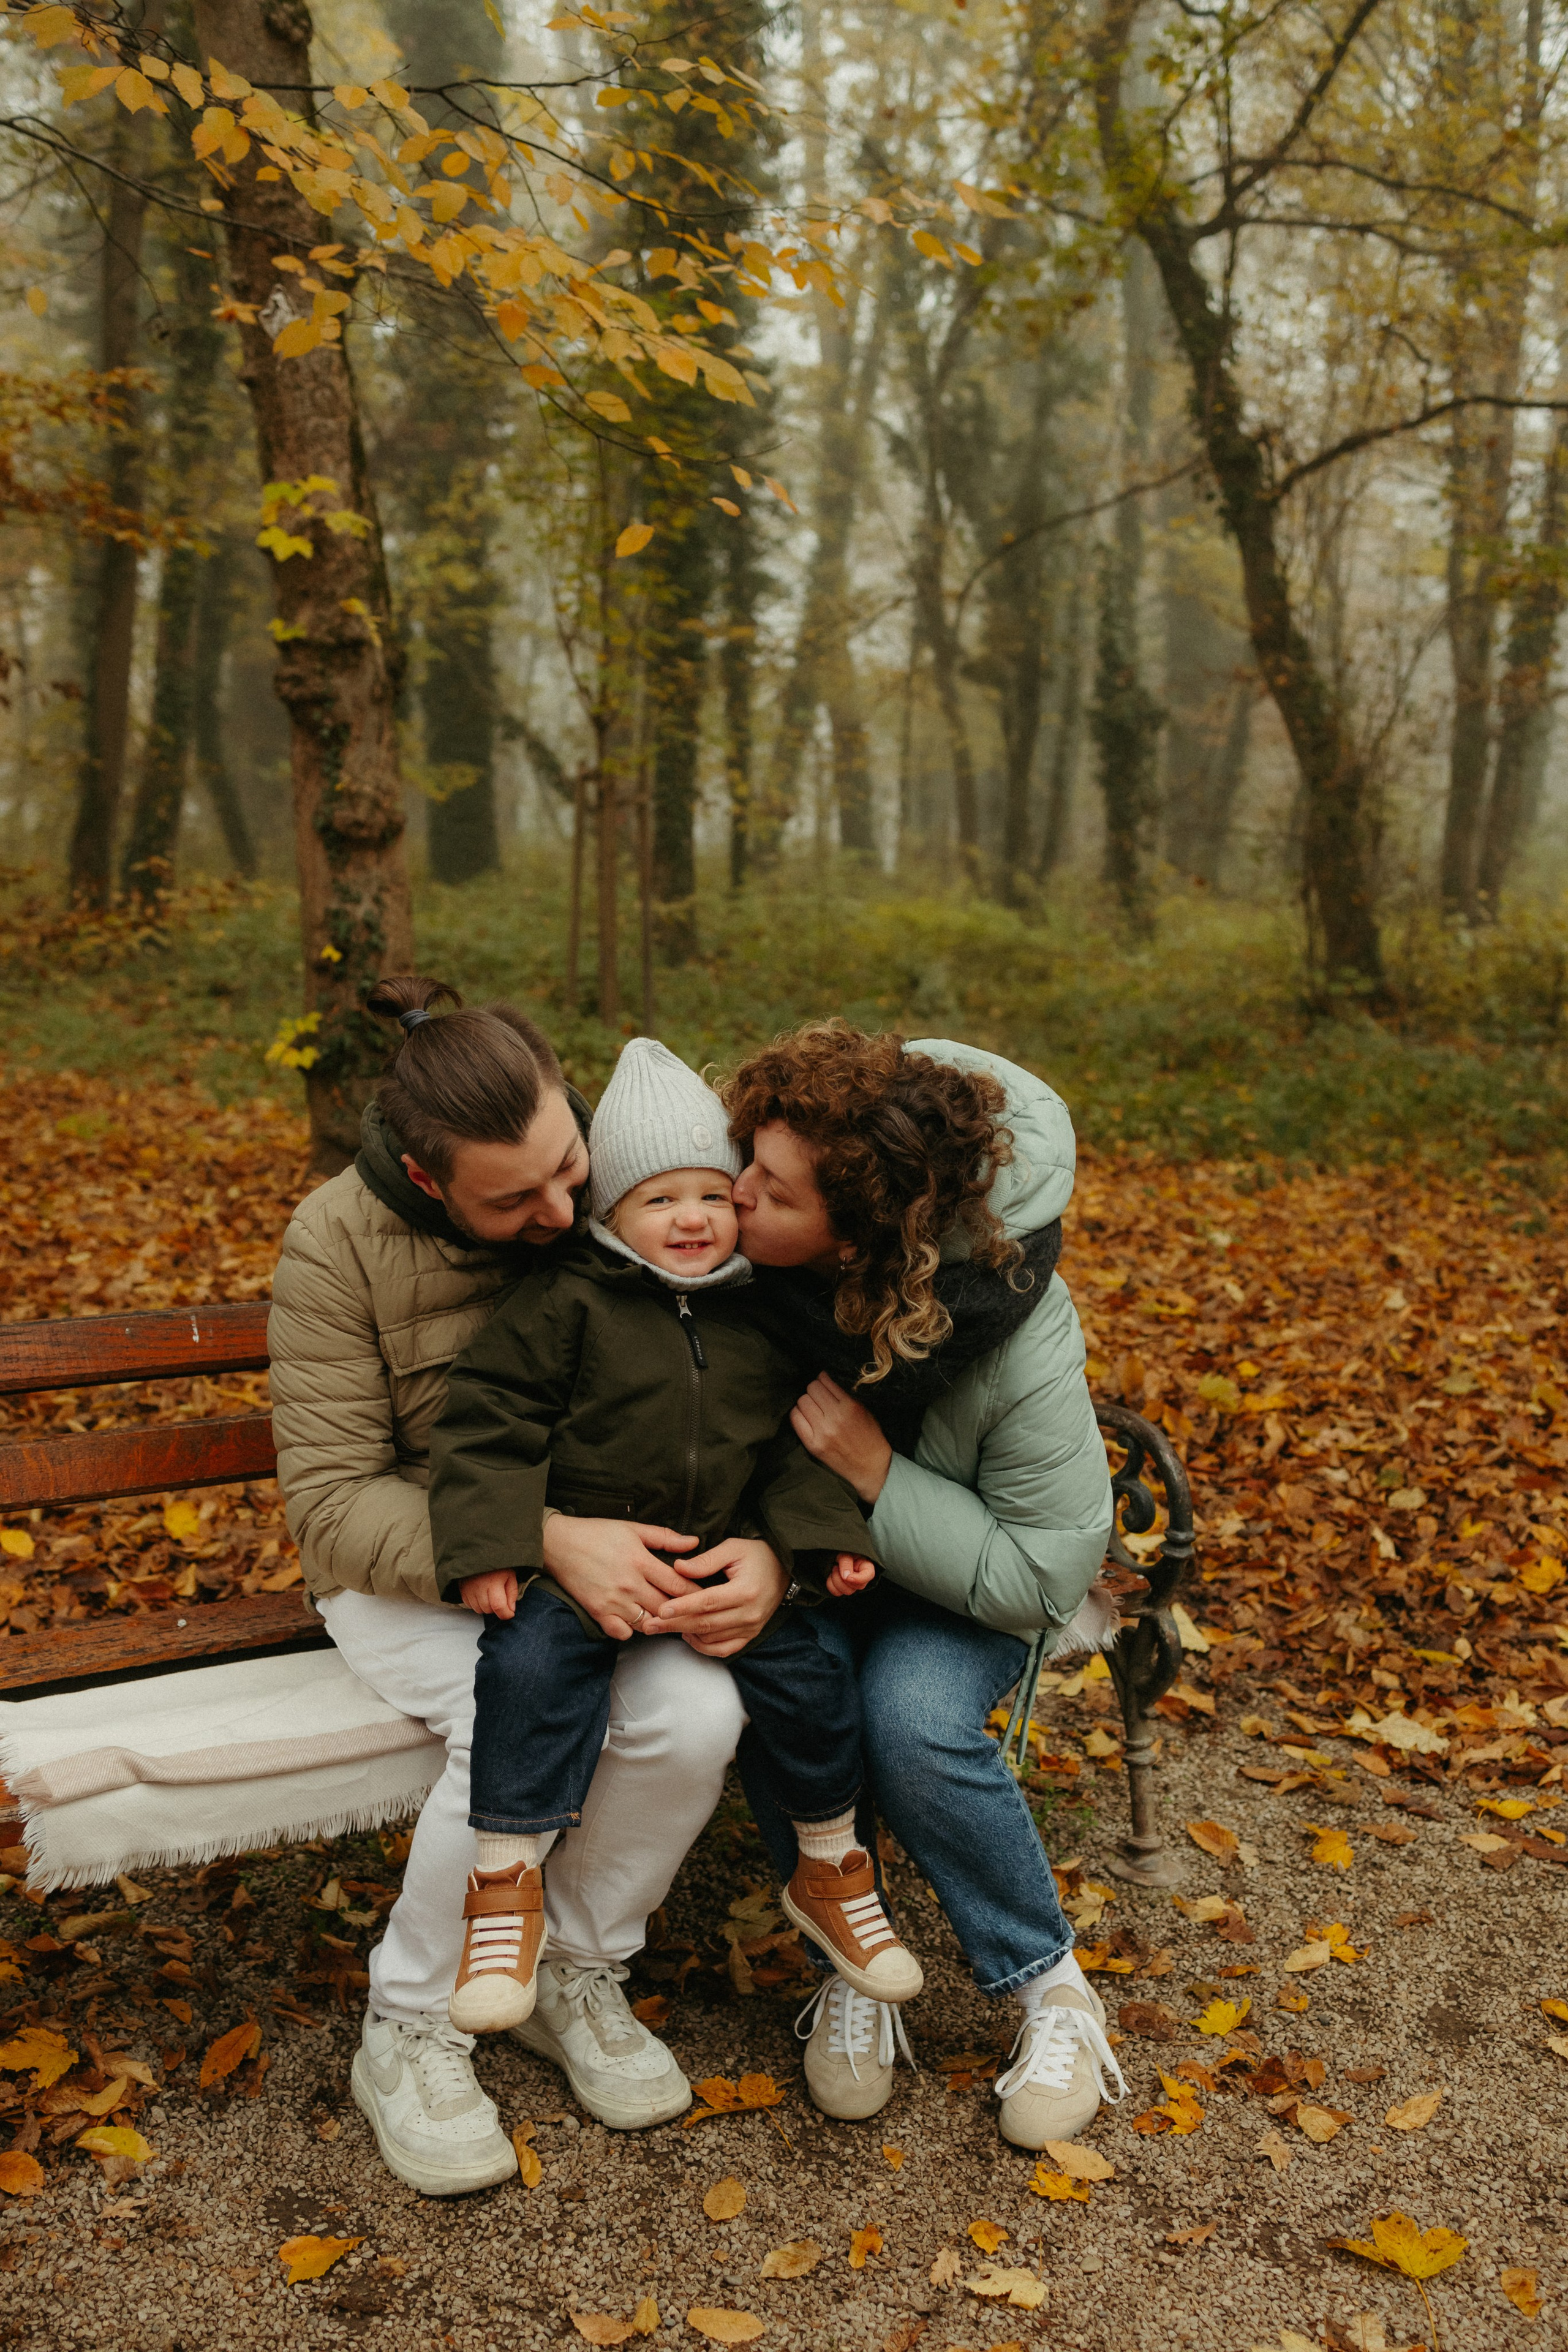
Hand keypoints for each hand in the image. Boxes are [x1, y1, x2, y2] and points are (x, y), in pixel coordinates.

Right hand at [460, 1569, 518, 1619]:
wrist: (478, 1554)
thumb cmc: (497, 1566)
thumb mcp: (510, 1575)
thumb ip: (512, 1593)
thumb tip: (511, 1610)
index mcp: (493, 1582)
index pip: (498, 1606)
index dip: (506, 1614)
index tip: (510, 1614)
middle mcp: (479, 1587)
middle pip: (488, 1610)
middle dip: (497, 1608)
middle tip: (500, 1597)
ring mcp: (468, 1589)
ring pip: (479, 1610)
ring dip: (486, 1607)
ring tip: (490, 1594)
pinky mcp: (462, 1590)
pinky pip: (470, 1606)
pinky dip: (477, 1604)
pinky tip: (481, 1594)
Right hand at [542, 1516, 700, 1642]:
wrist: (558, 1544)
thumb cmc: (597, 1533)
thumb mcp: (633, 1528)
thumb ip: (665, 1537)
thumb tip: (694, 1542)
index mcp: (641, 1561)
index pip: (678, 1585)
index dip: (696, 1592)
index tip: (706, 1596)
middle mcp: (629, 1584)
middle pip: (667, 1608)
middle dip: (682, 1612)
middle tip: (692, 1613)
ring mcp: (613, 1601)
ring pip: (648, 1624)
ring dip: (659, 1622)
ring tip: (667, 1618)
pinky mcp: (598, 1612)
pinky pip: (622, 1633)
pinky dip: (631, 1630)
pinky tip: (636, 1621)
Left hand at [652, 1537, 787, 1658]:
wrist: (785, 1570)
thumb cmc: (758, 1555)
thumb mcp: (733, 1548)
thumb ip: (706, 1560)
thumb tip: (678, 1568)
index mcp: (745, 1591)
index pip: (708, 1602)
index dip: (683, 1607)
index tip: (661, 1609)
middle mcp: (749, 1614)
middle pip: (706, 1624)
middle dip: (674, 1625)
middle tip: (649, 1625)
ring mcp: (751, 1628)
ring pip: (711, 1639)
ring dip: (685, 1634)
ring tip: (663, 1627)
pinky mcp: (750, 1635)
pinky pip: (723, 1649)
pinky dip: (703, 1646)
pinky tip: (688, 1635)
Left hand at [790, 1373, 893, 1503]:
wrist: (871, 1468)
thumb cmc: (870, 1437)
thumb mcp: (863, 1410)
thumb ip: (843, 1395)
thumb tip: (823, 1379)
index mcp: (849, 1407)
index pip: (824, 1382)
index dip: (822, 1380)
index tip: (823, 1383)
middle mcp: (834, 1418)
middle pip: (811, 1389)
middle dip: (814, 1391)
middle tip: (819, 1397)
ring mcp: (822, 1432)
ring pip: (802, 1402)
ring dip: (806, 1402)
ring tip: (813, 1408)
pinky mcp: (813, 1445)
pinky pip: (796, 1419)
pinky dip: (799, 1414)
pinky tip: (806, 1417)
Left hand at [825, 1553, 875, 1598]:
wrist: (835, 1553)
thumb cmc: (844, 1551)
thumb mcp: (845, 1553)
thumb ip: (846, 1563)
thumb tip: (846, 1577)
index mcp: (866, 1566)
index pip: (869, 1575)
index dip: (859, 1579)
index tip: (847, 1577)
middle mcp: (862, 1578)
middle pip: (857, 1587)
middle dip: (843, 1578)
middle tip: (837, 1566)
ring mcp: (853, 1585)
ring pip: (847, 1591)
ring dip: (836, 1580)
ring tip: (834, 1568)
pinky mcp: (843, 1589)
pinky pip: (837, 1592)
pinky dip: (831, 1584)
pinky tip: (831, 1575)